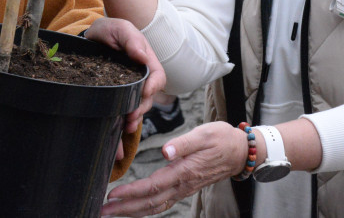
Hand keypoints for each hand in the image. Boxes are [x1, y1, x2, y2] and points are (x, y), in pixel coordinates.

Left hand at [85, 17, 165, 134]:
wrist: (91, 38)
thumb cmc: (109, 30)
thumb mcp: (120, 28)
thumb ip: (131, 40)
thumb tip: (142, 56)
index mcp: (146, 61)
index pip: (157, 77)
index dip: (153, 87)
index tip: (145, 93)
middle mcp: (141, 78)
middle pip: (148, 97)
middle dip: (141, 109)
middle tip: (131, 117)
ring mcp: (130, 89)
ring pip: (137, 108)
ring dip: (133, 121)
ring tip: (126, 129)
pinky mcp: (118, 97)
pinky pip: (122, 113)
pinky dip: (120, 129)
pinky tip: (117, 142)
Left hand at [101, 121, 246, 216]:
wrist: (241, 152)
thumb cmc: (222, 139)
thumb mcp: (204, 134)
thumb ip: (185, 143)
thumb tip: (166, 151)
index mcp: (184, 172)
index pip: (153, 186)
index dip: (131, 192)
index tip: (112, 194)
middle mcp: (182, 185)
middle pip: (150, 203)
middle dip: (124, 209)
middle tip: (102, 211)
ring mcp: (183, 190)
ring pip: (155, 207)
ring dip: (131, 212)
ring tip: (110, 212)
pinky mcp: (183, 189)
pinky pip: (161, 204)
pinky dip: (144, 209)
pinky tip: (132, 209)